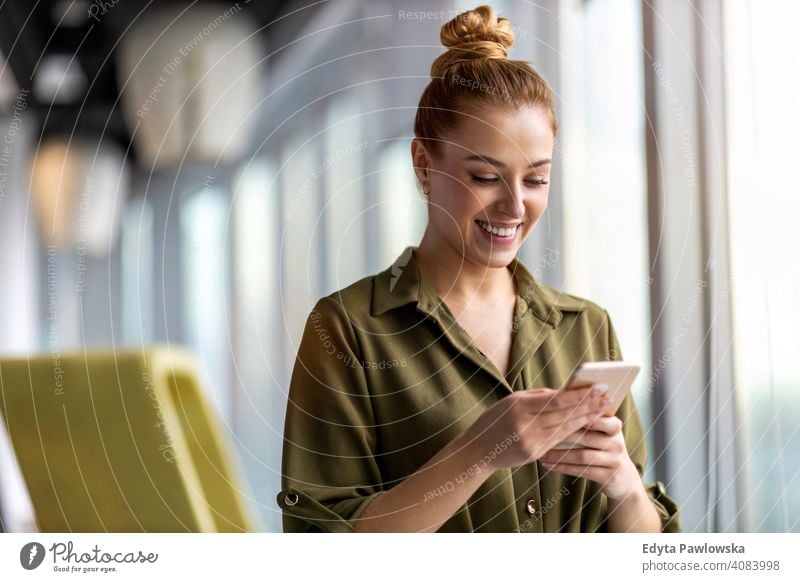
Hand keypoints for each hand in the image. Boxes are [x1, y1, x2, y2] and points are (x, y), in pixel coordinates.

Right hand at [460, 385, 610, 470]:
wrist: (477, 450)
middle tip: (606, 397)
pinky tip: (586, 424)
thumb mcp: (511, 402)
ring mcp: (530, 441)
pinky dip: (573, 431)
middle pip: (563, 414)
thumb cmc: (494, 420)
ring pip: (564, 428)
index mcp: (518, 406)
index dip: (578, 395)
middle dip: (587, 405)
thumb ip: (537, 397)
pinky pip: (558, 440)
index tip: (596, 388)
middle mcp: (525, 424)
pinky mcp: (533, 453)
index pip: (556, 400)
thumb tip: (564, 392)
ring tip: (602, 409)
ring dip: (585, 418)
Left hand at [538, 415, 642, 500]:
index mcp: (614, 426)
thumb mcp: (602, 432)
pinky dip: (563, 467)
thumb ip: (588, 418)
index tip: (557, 411)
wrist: (624, 478)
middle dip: (562, 435)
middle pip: (586, 436)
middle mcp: (616, 442)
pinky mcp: (608, 476)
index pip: (598, 416)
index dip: (579, 413)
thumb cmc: (604, 448)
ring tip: (542, 453)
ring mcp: (614, 460)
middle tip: (541, 433)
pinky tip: (548, 464)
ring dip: (559, 454)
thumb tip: (560, 398)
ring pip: (582, 455)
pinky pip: (582, 471)